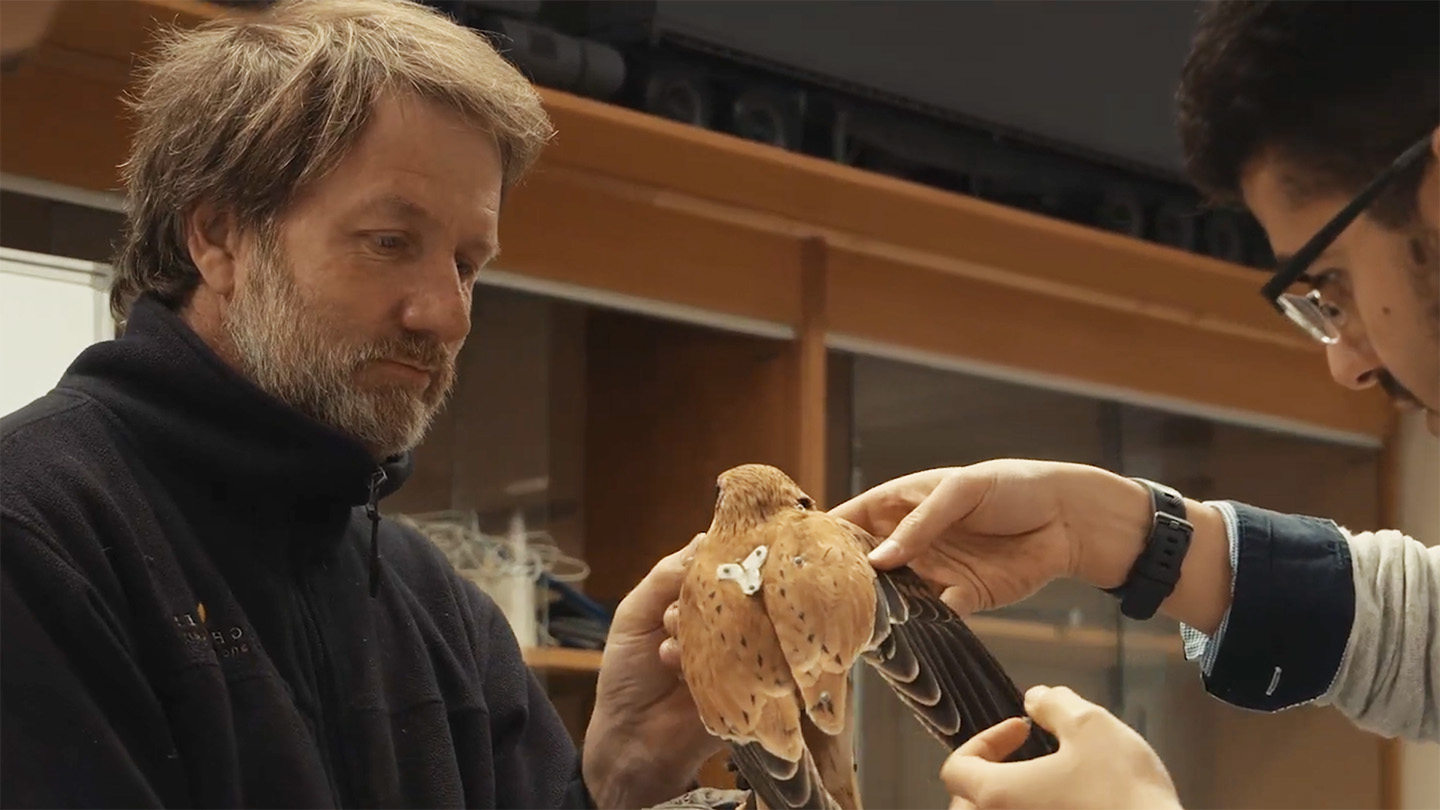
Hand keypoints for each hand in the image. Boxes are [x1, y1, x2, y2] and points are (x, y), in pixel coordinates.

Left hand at [584, 535, 723, 808]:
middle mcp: (728, 622)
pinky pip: (750, 660)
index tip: (725, 546)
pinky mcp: (754, 688)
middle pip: (747, 589)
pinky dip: (709, 657)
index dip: (728, 553)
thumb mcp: (635, 613)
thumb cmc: (627, 673)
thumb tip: (705, 538)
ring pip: (747, 621)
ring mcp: (744, 654)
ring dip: (702, 627)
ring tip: (668, 641)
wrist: (629, 740)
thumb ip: (666, 576)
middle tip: (683, 603)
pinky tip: (674, 665)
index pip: (727, 564)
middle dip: (716, 590)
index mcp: (702, 601)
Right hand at [828, 460, 1154, 614]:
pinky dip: (916, 627)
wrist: (1069, 518)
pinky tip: (900, 638)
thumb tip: (879, 560)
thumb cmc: (1013, 486)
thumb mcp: (961, 490)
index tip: (801, 558)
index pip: (852, 520)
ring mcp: (934, 570)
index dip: (828, 538)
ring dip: (878, 610)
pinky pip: (931, 616)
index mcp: (902, 503)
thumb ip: (920, 524)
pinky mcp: (962, 598)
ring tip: (853, 627)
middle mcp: (911, 540)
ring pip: (894, 595)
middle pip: (867, 565)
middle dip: (847, 582)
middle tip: (821, 604)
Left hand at [941, 685, 1180, 809]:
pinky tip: (1068, 803)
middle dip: (988, 776)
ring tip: (1046, 781)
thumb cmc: (1121, 789)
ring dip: (1009, 800)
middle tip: (1025, 758)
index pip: (956, 768)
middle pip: (965, 804)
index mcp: (997, 795)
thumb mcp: (1091, 727)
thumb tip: (1035, 698)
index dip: (984, 740)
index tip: (1022, 729)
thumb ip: (1055, 705)